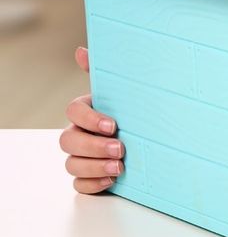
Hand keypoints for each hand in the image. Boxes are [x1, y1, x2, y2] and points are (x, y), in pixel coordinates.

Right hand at [59, 46, 124, 193]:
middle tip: (120, 148)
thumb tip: (82, 51)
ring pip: (71, 164)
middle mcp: (79, 133)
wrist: (150, 134)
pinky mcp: (88, 177)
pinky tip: (111, 180)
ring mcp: (81, 156)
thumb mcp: (123, 90)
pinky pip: (79, 185)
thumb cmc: (132, 109)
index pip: (73, 112)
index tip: (113, 125)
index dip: (90, 119)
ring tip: (119, 167)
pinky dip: (93, 184)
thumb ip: (102, 71)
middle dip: (93, 146)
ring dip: (94, 166)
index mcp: (86, 111)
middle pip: (68, 141)